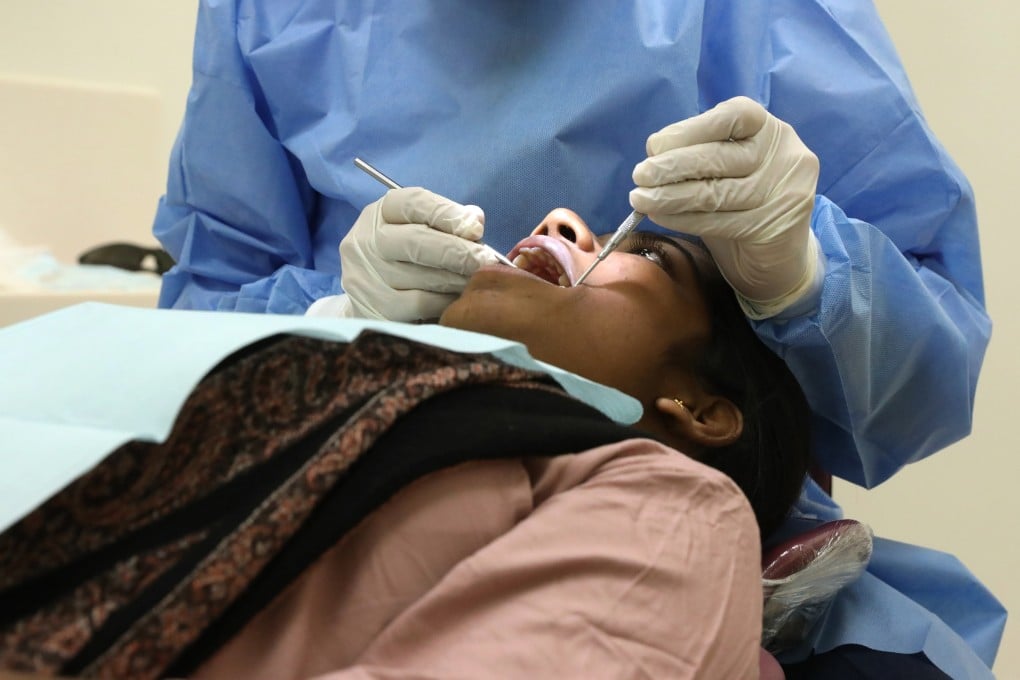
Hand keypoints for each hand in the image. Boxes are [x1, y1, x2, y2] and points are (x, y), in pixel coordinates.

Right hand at [339, 187, 498, 320]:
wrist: (372, 299)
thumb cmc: (408, 259)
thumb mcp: (423, 230)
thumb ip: (449, 221)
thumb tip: (474, 222)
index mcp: (381, 212)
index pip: (414, 203)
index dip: (448, 214)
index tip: (476, 229)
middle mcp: (366, 241)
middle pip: (416, 240)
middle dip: (458, 251)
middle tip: (486, 261)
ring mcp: (366, 276)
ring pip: (421, 276)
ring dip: (457, 279)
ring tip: (476, 281)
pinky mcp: (373, 308)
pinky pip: (420, 304)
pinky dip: (444, 301)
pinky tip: (457, 300)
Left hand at [630, 96, 820, 317]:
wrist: (778, 253)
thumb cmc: (743, 199)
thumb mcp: (727, 166)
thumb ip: (700, 152)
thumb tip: (655, 153)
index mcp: (769, 128)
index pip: (731, 116)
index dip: (689, 129)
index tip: (655, 146)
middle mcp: (783, 154)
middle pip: (719, 157)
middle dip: (672, 166)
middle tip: (639, 175)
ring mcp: (784, 191)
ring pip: (715, 192)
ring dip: (670, 196)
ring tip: (640, 199)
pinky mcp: (774, 227)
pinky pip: (718, 222)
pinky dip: (683, 219)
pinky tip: (661, 217)